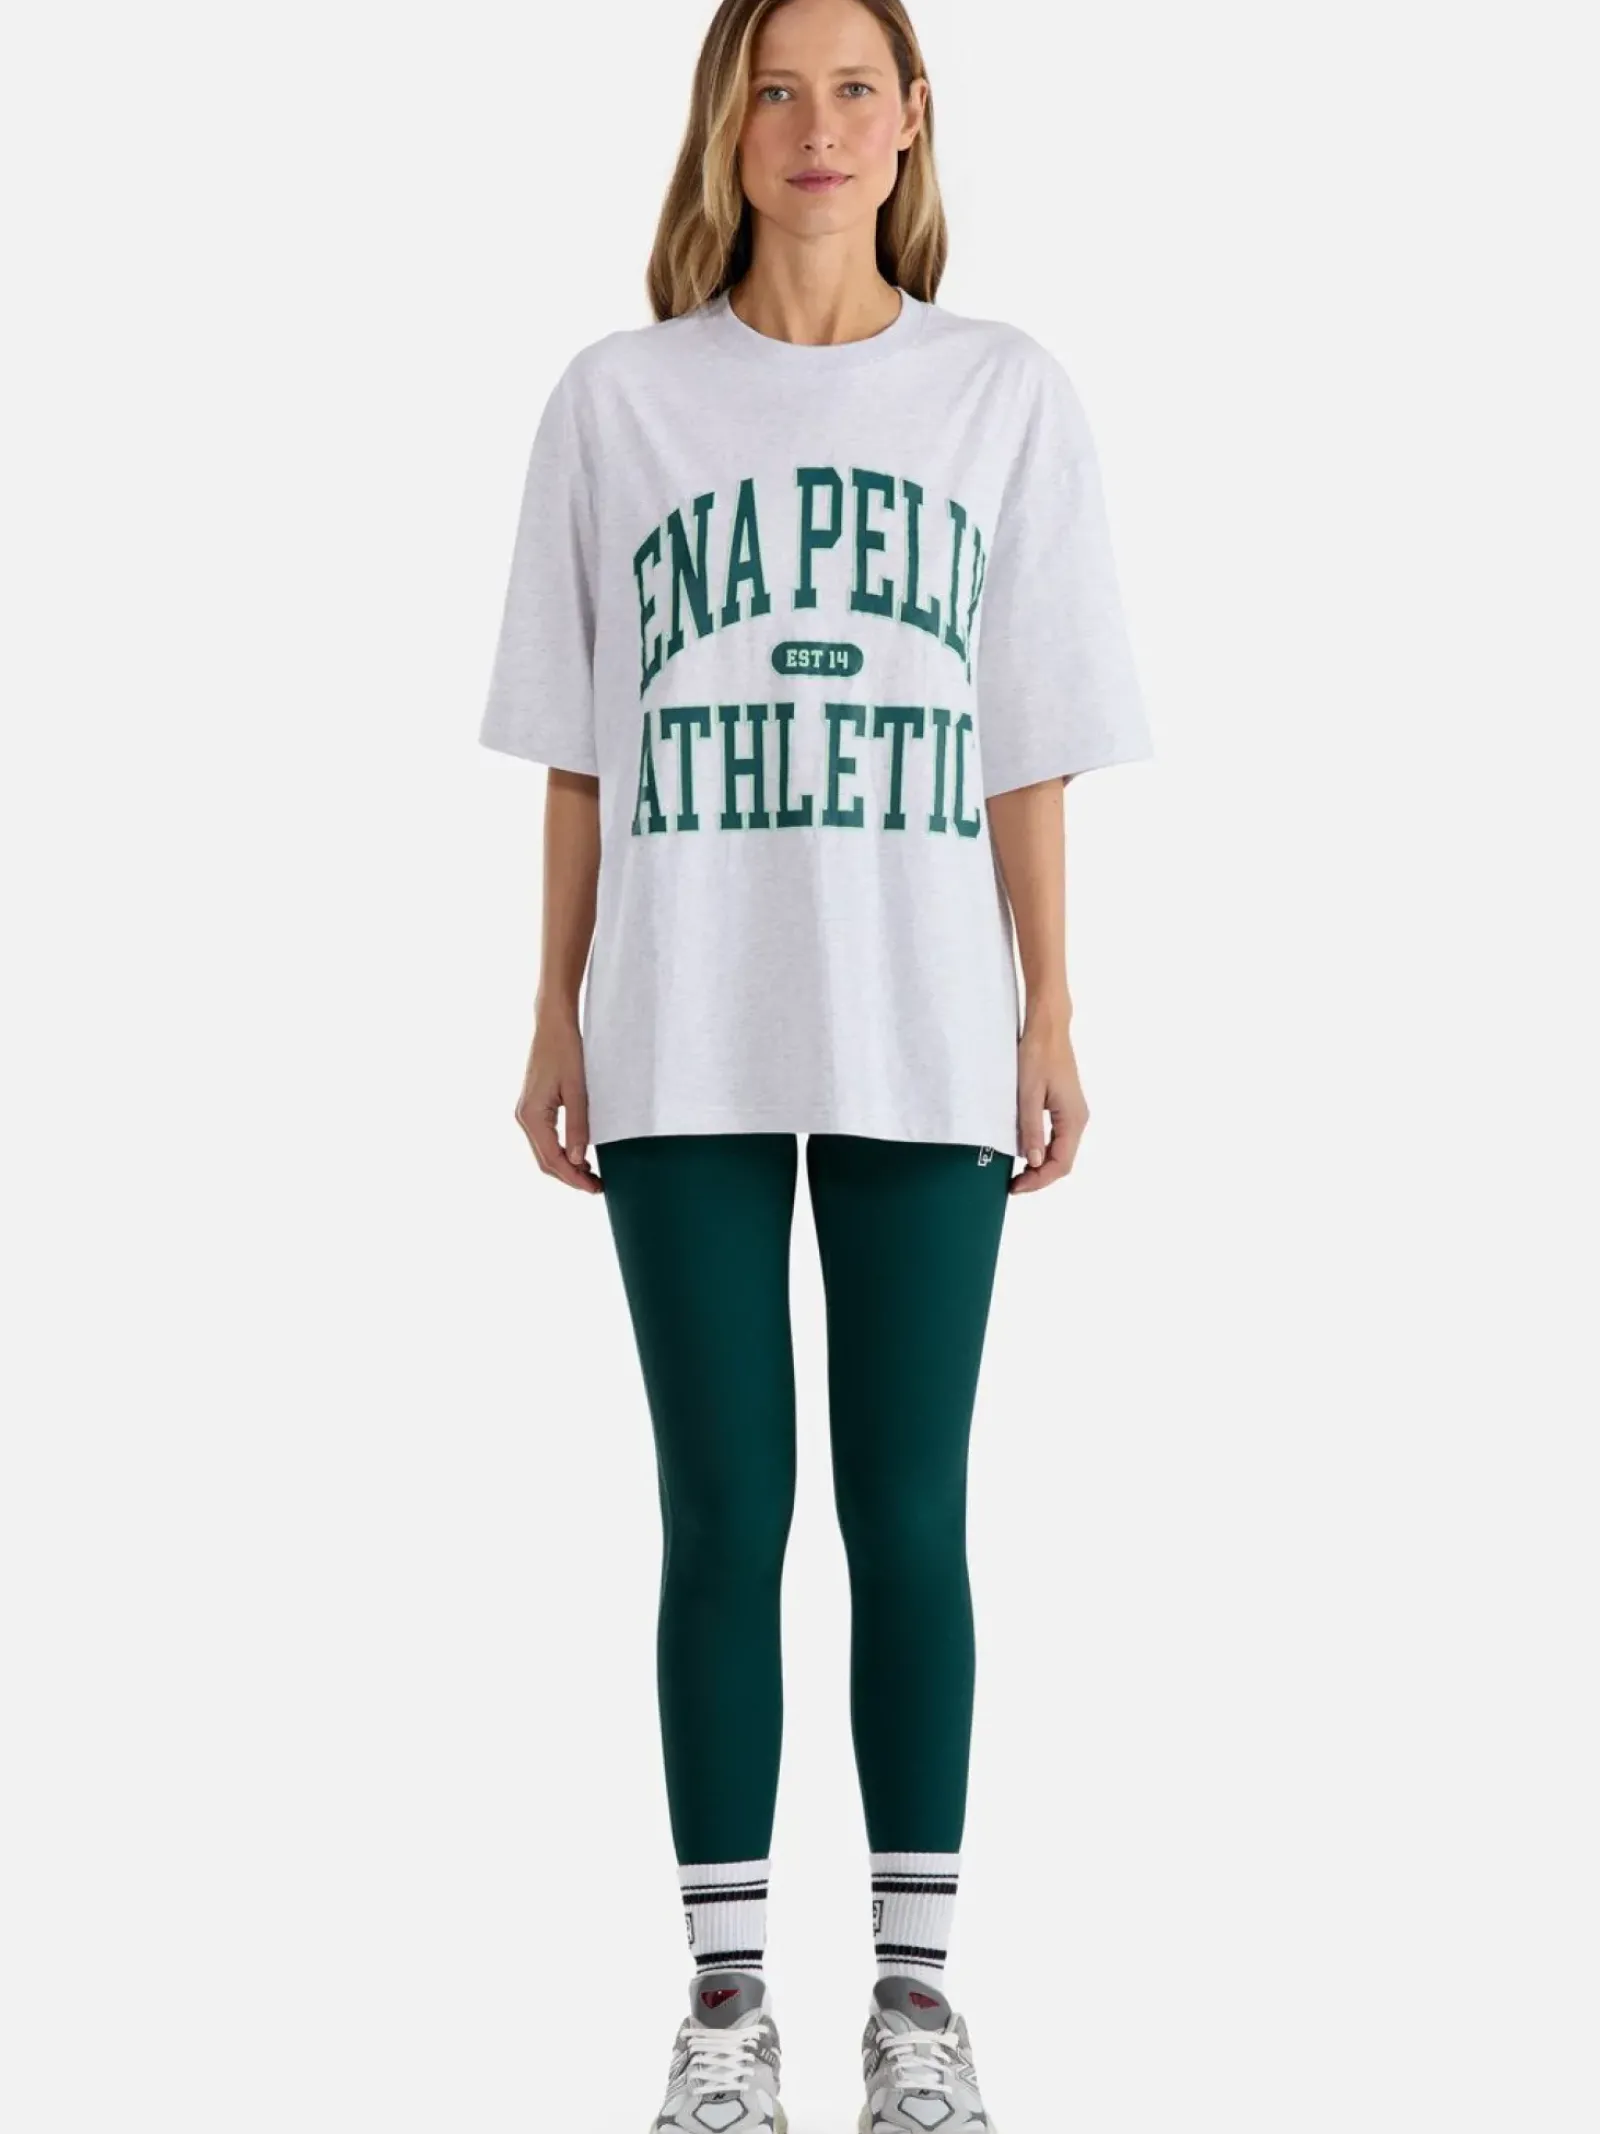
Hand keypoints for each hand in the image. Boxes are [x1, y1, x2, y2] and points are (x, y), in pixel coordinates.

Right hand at [514, 1012, 602, 1193]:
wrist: (554, 1024)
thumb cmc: (566, 1050)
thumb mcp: (578, 1090)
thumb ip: (578, 1126)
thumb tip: (576, 1160)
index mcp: (532, 1115)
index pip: (552, 1159)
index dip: (574, 1178)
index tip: (595, 1188)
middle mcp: (524, 1117)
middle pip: (545, 1160)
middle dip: (570, 1176)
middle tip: (597, 1187)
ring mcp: (526, 1112)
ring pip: (544, 1152)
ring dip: (566, 1166)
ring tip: (591, 1175)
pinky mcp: (533, 1107)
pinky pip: (545, 1138)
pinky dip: (560, 1151)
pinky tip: (579, 1156)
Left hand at [1010, 1008, 1088, 1194]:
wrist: (1047, 1027)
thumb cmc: (1038, 1054)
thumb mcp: (1028, 1094)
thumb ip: (1031, 1129)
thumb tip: (1034, 1162)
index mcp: (1073, 1118)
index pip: (1061, 1163)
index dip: (1039, 1180)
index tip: (1016, 1187)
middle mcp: (1078, 1119)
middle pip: (1063, 1161)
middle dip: (1039, 1177)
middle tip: (1013, 1184)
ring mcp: (1073, 1113)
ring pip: (1061, 1151)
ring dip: (1041, 1166)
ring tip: (1018, 1174)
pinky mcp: (1064, 1107)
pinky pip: (1057, 1138)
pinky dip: (1043, 1150)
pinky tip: (1026, 1153)